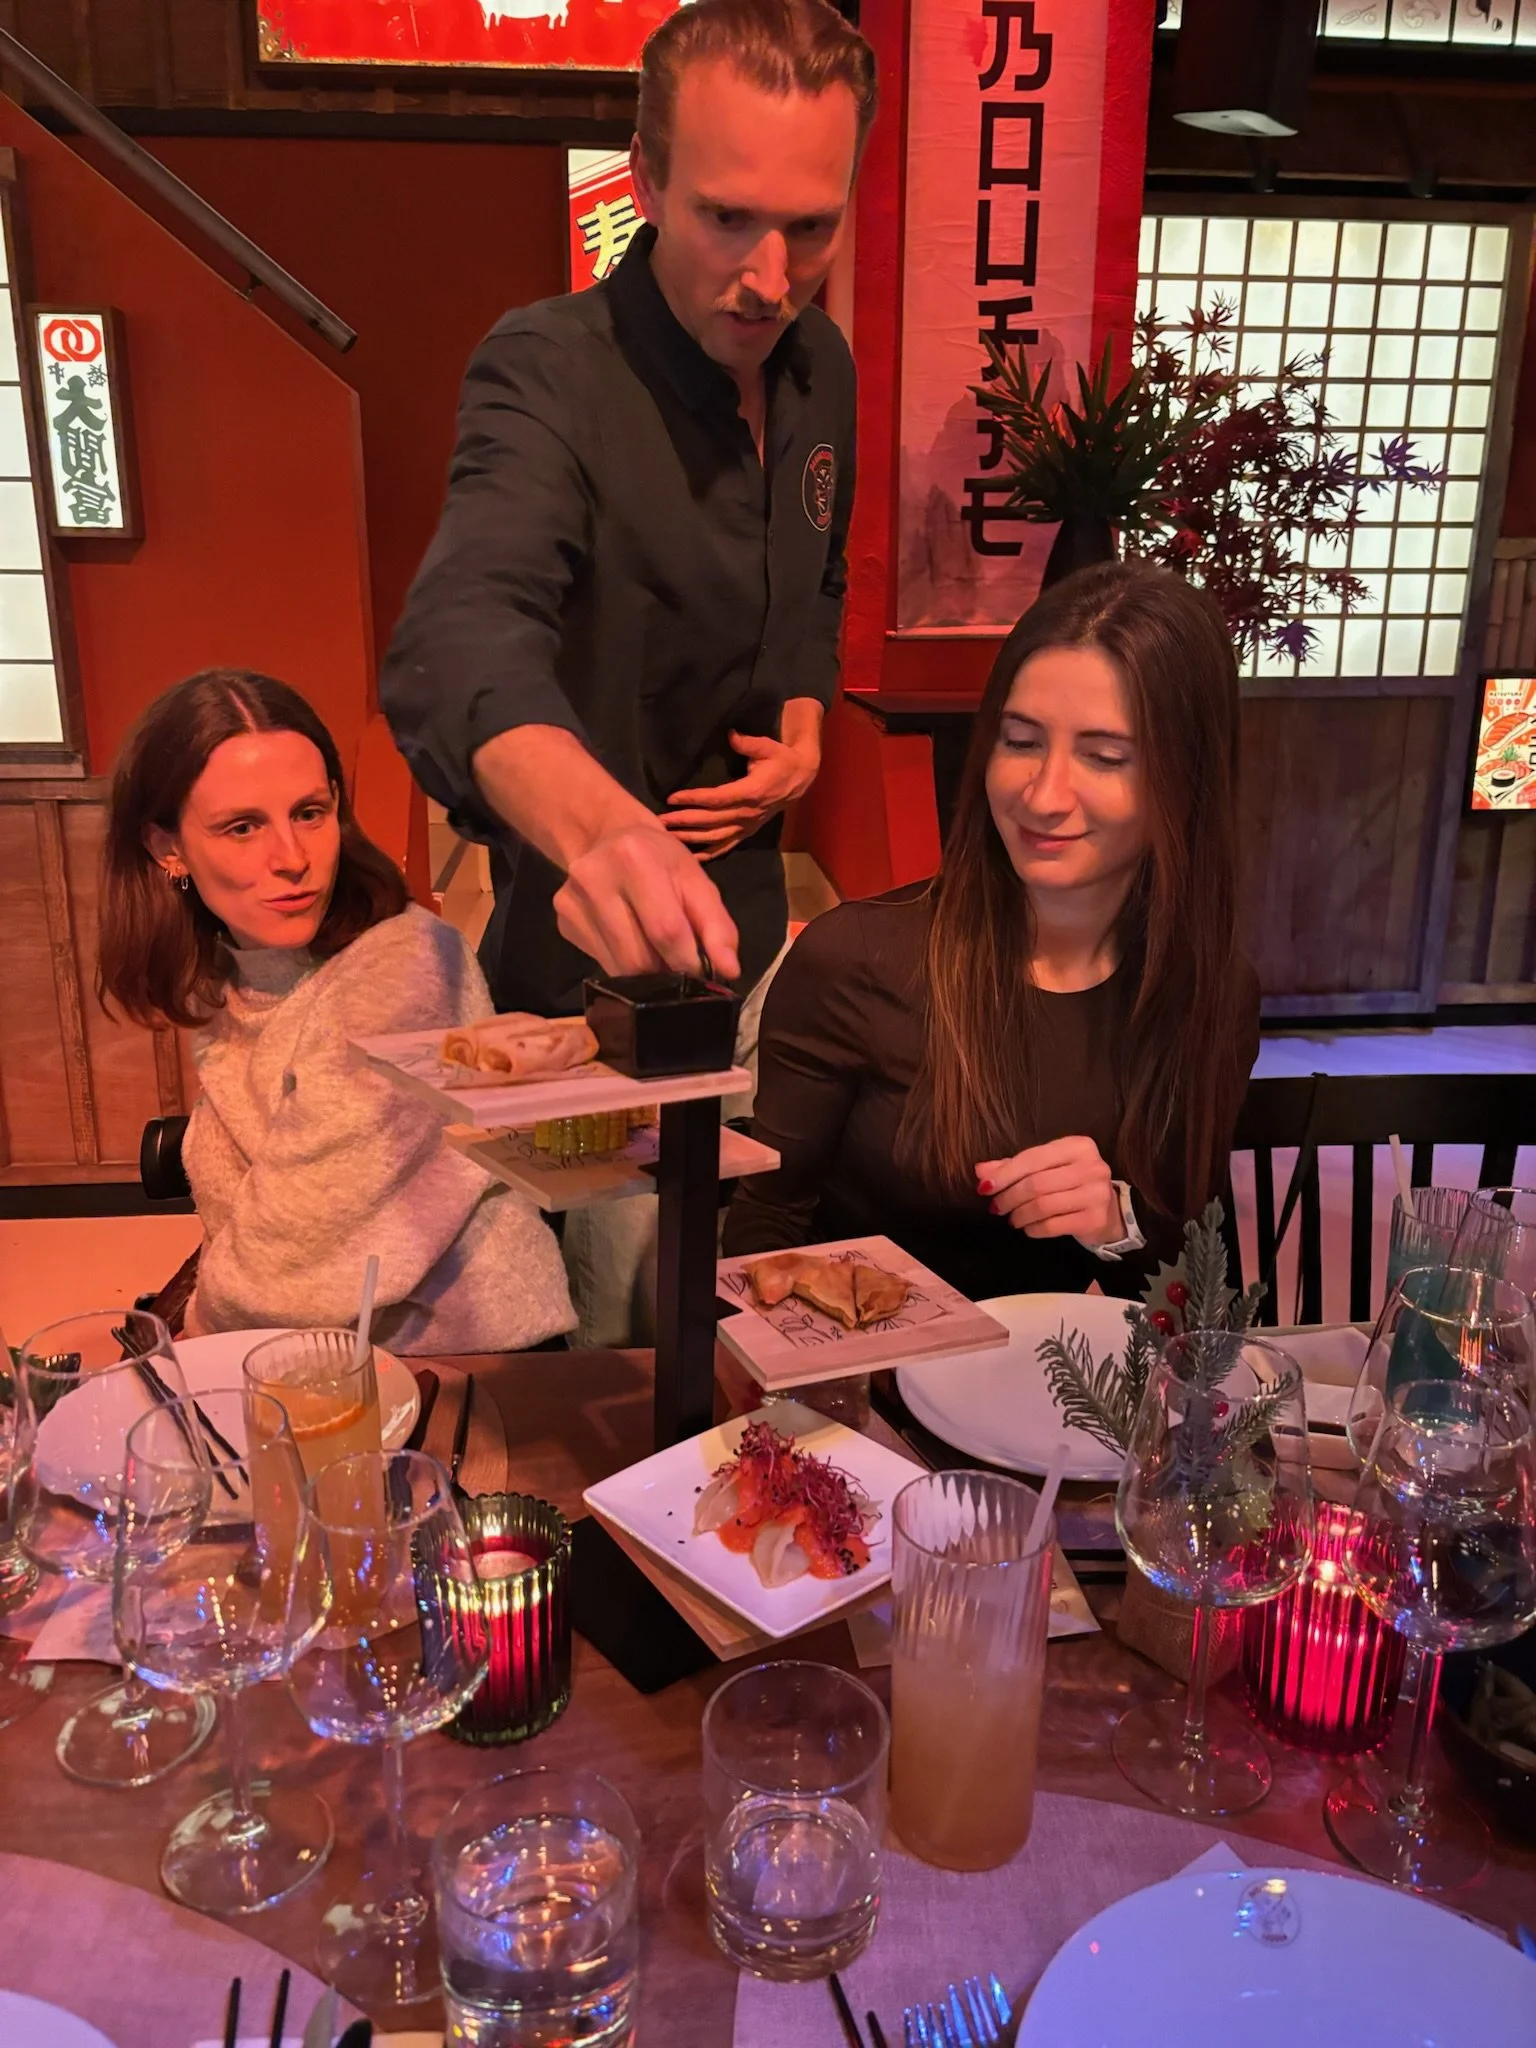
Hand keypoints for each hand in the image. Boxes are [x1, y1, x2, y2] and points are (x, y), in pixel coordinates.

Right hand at [553, 822, 741, 980]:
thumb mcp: (695, 881)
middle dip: (666, 971)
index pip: (665, 930)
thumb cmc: (660, 859)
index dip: (688, 962)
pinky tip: (629, 942)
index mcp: (634, 858)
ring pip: (618, 968)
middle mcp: (593, 878)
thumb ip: (717, 926)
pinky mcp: (562, 921)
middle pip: (638, 957)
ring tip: (656, 954)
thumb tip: (729, 970)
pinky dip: (623, 964)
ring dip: (645, 974)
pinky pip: (601, 962)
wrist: (606, 835)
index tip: (702, 974)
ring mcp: (571, 902)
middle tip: (678, 965)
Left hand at [662, 728, 820, 861]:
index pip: (717, 798)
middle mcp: (748, 813)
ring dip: (691, 838)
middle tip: (660, 821)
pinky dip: (709, 853)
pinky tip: (692, 857)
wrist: (800, 779)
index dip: (694, 799)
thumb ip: (748, 743)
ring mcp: (748, 825)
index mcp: (752, 792)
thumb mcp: (768, 747)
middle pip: (711, 821)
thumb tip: (730, 735)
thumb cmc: (781, 760)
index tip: (673, 798)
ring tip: (668, 836)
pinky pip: (726, 846)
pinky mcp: (748, 832)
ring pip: (716, 837)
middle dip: (684, 821)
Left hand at [976, 1136, 1124, 1245]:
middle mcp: (1092, 1166)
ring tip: (1012, 1219)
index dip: (1004, 1174)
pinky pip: (1053, 1226)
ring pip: (1043, 1206)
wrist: (1110, 1212)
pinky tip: (1028, 1228)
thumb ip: (1015, 1166)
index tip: (985, 1187)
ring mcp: (1096, 1193)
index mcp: (1078, 1146)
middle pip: (1036, 1183)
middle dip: (1009, 1197)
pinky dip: (1034, 1229)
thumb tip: (981, 1171)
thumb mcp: (1048, 1169)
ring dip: (1020, 1215)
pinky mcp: (1094, 1219)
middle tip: (996, 1207)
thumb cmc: (1072, 1184)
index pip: (1032, 1158)